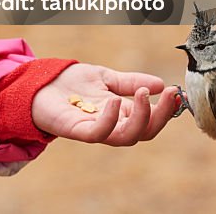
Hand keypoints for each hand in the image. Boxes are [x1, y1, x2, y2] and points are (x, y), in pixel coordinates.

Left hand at [31, 63, 178, 145]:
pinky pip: (96, 133)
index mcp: (121, 113)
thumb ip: (130, 82)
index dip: (166, 110)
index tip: (176, 92)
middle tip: (167, 95)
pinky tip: (113, 101)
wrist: (38, 82)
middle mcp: (111, 124)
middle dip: (159, 116)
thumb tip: (160, 84)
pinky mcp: (75, 130)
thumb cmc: (70, 83)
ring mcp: (94, 129)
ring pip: (124, 137)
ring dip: (138, 119)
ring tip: (141, 94)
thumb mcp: (105, 77)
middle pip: (143, 133)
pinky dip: (108, 120)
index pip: (150, 120)